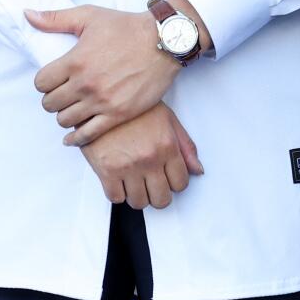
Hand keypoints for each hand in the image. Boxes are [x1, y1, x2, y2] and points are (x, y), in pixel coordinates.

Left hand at [29, 4, 186, 145]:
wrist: (163, 42)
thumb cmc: (126, 27)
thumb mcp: (89, 16)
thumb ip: (55, 18)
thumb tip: (28, 15)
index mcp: (75, 61)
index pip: (41, 83)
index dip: (43, 82)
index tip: (51, 80)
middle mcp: (85, 84)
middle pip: (50, 104)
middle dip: (51, 99)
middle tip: (60, 95)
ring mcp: (101, 101)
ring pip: (65, 120)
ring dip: (63, 116)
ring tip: (70, 109)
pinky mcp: (118, 114)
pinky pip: (88, 135)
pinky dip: (76, 139)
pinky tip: (72, 137)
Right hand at [78, 104, 204, 209]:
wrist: (102, 97)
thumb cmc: (134, 107)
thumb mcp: (167, 118)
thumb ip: (185, 146)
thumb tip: (197, 170)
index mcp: (167, 146)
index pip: (180, 184)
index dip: (174, 183)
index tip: (167, 179)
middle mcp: (149, 159)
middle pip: (161, 200)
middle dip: (157, 194)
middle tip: (150, 184)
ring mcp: (128, 166)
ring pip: (139, 202)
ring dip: (137, 195)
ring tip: (133, 181)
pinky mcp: (106, 170)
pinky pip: (115, 198)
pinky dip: (117, 193)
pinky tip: (118, 179)